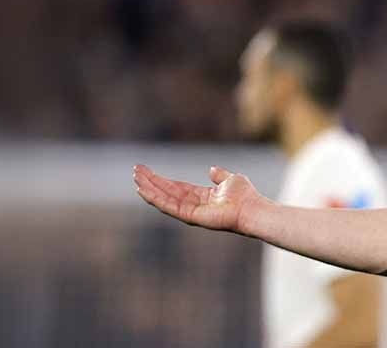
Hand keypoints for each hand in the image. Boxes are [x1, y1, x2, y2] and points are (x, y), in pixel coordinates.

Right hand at [133, 164, 263, 232]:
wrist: (251, 208)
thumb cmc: (245, 196)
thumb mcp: (230, 179)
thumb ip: (219, 175)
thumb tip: (211, 169)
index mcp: (201, 196)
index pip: (176, 187)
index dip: (162, 180)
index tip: (147, 171)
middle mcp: (193, 205)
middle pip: (167, 192)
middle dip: (151, 182)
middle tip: (135, 171)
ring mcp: (190, 212)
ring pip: (164, 200)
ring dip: (149, 189)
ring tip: (135, 179)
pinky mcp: (190, 216)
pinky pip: (169, 206)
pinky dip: (156, 198)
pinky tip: (144, 190)